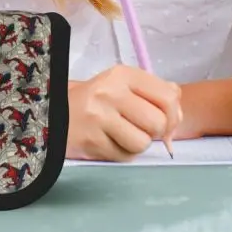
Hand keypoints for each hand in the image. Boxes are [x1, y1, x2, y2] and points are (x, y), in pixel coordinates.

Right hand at [65, 65, 181, 161]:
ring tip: (122, 134)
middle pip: (158, 123)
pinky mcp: (91, 141)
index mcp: (123, 74)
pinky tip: (108, 141)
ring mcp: (99, 117)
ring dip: (136, 144)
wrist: (53, 111)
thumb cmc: (97, 100)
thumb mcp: (123, 85)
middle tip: (141, 128)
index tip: (166, 122)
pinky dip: (121, 153)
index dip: (174, 115)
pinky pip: (124, 156)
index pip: (168, 97)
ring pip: (142, 143)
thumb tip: (178, 107)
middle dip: (154, 132)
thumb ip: (154, 91)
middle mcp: (110, 92)